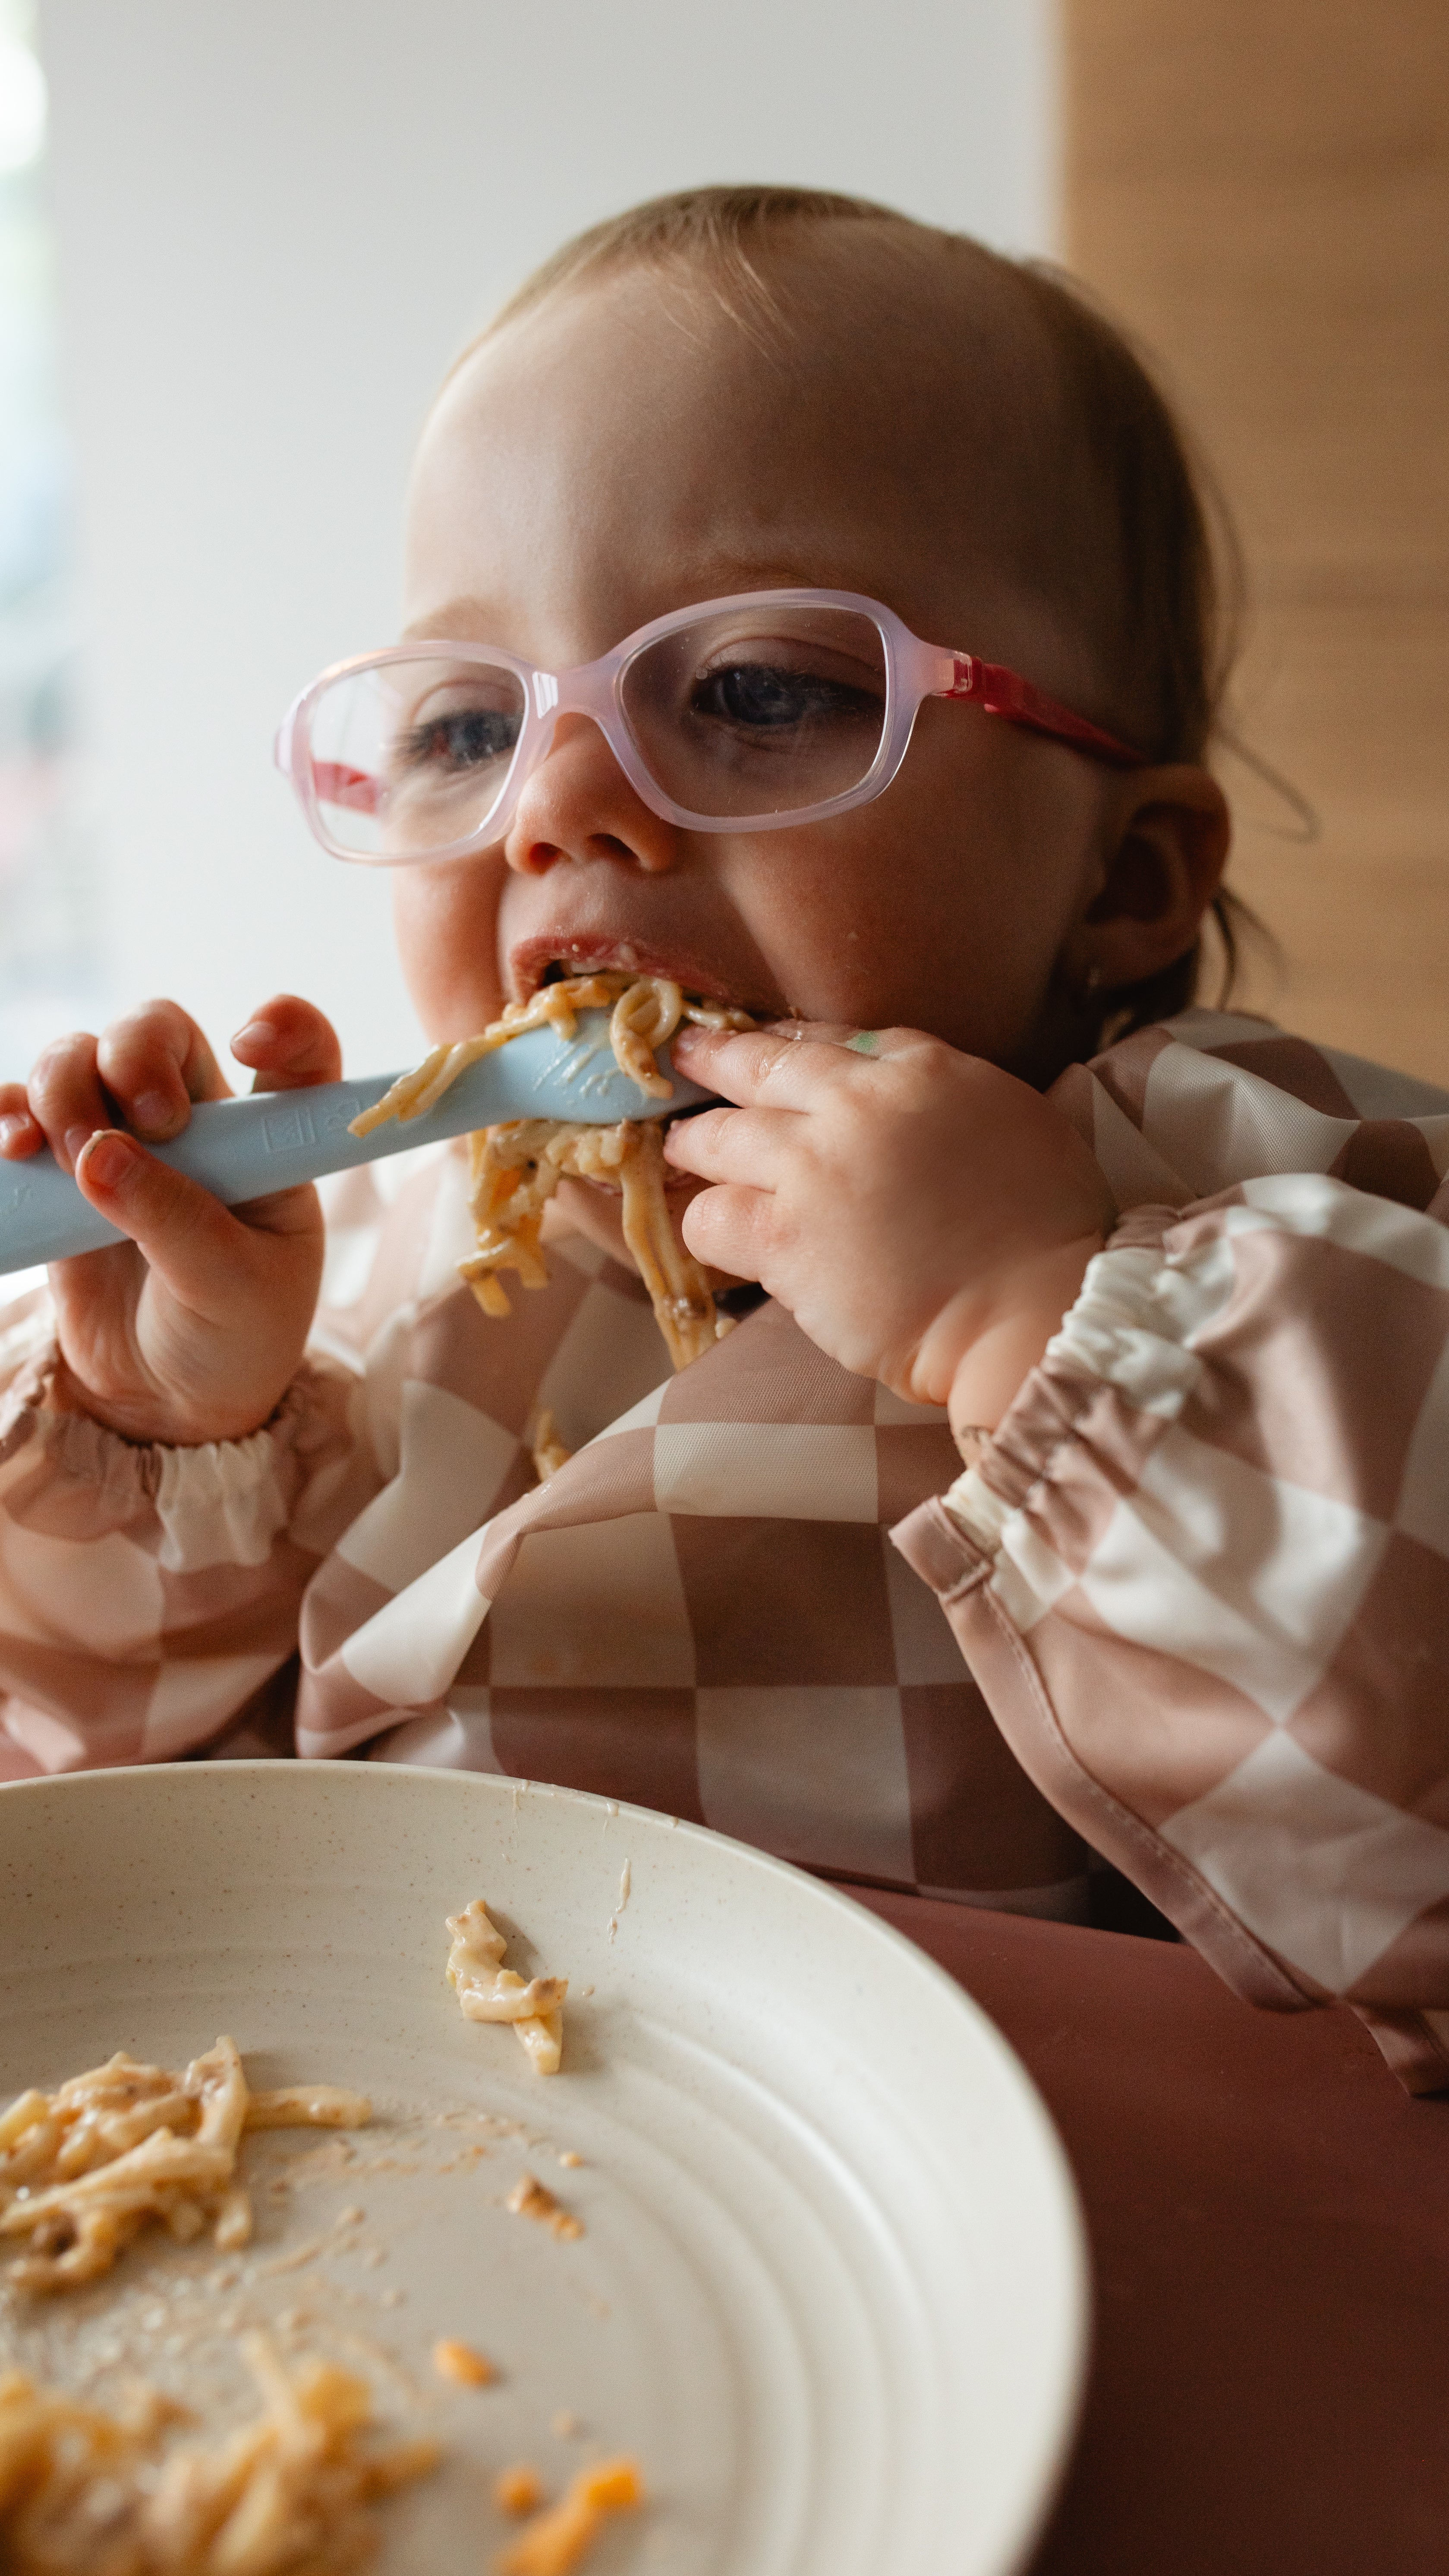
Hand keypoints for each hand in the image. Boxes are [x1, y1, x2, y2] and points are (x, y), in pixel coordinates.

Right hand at [0, 995, 341, 1445]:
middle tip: (145, 1120)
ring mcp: (125, 1141)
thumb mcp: (230, 1289)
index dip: (286, 1027)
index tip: (253, 1044)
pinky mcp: (63, 1171)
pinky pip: (23, 1108)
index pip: (297, 1058)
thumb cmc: (228, 1339)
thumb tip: (100, 1156)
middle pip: (159, 1032)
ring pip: (82, 1056)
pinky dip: (8, 1111)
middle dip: (134, 1052)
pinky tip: (13, 1146)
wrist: (165, 1400)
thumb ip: (176, 1221)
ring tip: (68, 1156)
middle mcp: (200, 1126)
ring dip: (64, 1085)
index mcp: (270, 1148)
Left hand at [663, 1021, 1114, 1438]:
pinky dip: (705, 1222)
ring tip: (680, 1151)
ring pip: (718, 1138)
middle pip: (761, 1069)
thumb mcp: (1020, 1122)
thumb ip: (955, 1100)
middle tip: (684, 1061)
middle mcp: (858, 1105)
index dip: (787, 1043)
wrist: (1031, 1310)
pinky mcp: (783, 1238)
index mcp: (923, 1070)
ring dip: (694, 1143)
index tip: (761, 1044)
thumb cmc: (1049, 1231)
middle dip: (713, 1062)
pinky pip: (712, 1219)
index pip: (834, 1039)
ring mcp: (812, 1169)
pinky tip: (712, 1231)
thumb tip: (920, 1106)